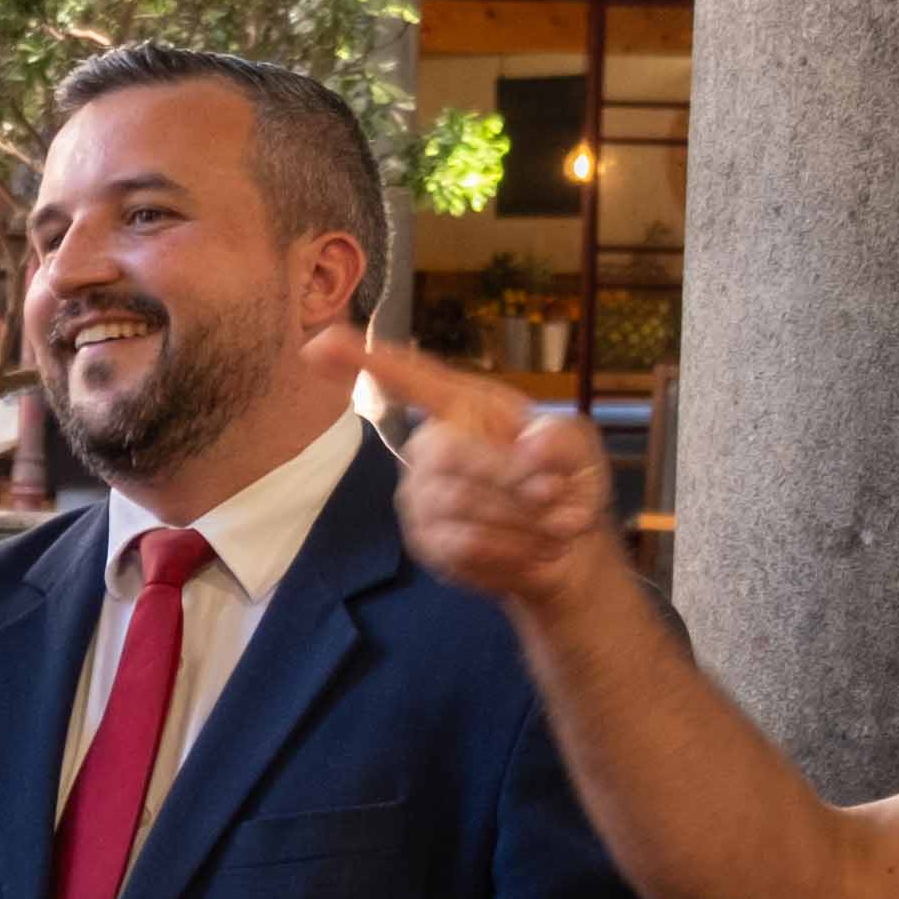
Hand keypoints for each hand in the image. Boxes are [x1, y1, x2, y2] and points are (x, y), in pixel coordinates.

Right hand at [376, 340, 622, 614]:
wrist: (568, 552)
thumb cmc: (567, 484)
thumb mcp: (580, 449)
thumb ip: (561, 440)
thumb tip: (529, 450)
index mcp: (464, 405)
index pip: (409, 377)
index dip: (363, 359)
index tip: (318, 346)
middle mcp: (431, 445)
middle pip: (443, 450)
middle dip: (506, 476)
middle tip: (556, 494)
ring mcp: (421, 496)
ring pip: (455, 502)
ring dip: (520, 519)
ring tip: (554, 526)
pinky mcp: (426, 541)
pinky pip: (460, 545)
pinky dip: (511, 550)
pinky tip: (532, 550)